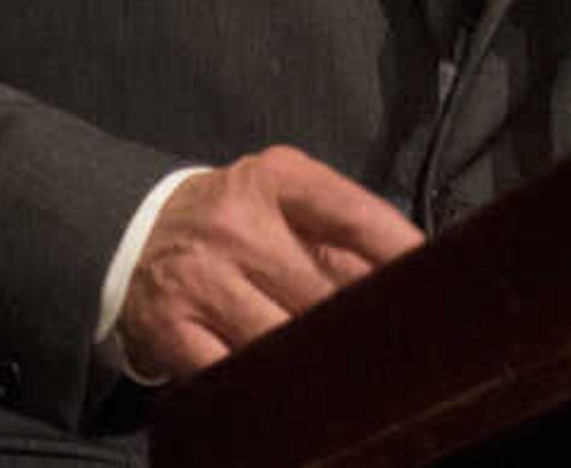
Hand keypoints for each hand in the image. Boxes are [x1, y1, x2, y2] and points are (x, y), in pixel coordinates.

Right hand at [114, 145, 423, 382]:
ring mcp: (201, 278)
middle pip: (323, 291)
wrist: (132, 228)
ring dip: (316, 363)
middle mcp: (237, 224)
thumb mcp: (282, 198)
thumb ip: (340, 232)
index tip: (438, 285)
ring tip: (348, 378)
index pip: (355, 215)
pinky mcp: (171, 328)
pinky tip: (288, 392)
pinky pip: (231, 372)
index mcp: (275, 180)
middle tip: (396, 349)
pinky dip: (263, 387)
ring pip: (281, 339)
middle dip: (360, 322)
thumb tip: (411, 275)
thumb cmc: (231, 216)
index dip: (401, 253)